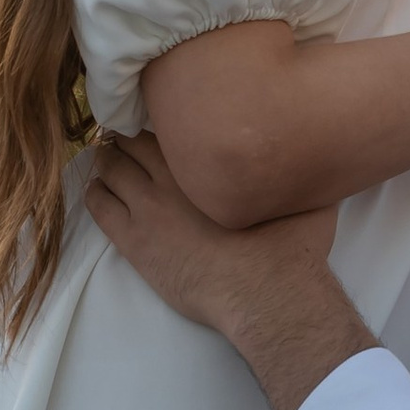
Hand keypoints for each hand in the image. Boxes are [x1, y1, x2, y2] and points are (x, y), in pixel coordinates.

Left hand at [85, 131, 371, 409]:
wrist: (266, 295)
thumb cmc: (288, 244)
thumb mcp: (306, 192)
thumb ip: (296, 166)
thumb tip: (313, 141)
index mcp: (208, 154)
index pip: (168, 119)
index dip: (162, 115)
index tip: (161, 114)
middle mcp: (171, 174)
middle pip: (133, 141)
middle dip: (128, 134)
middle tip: (127, 133)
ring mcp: (148, 210)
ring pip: (111, 169)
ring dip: (108, 159)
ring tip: (109, 157)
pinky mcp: (136, 244)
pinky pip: (100, 207)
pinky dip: (95, 191)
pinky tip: (96, 187)